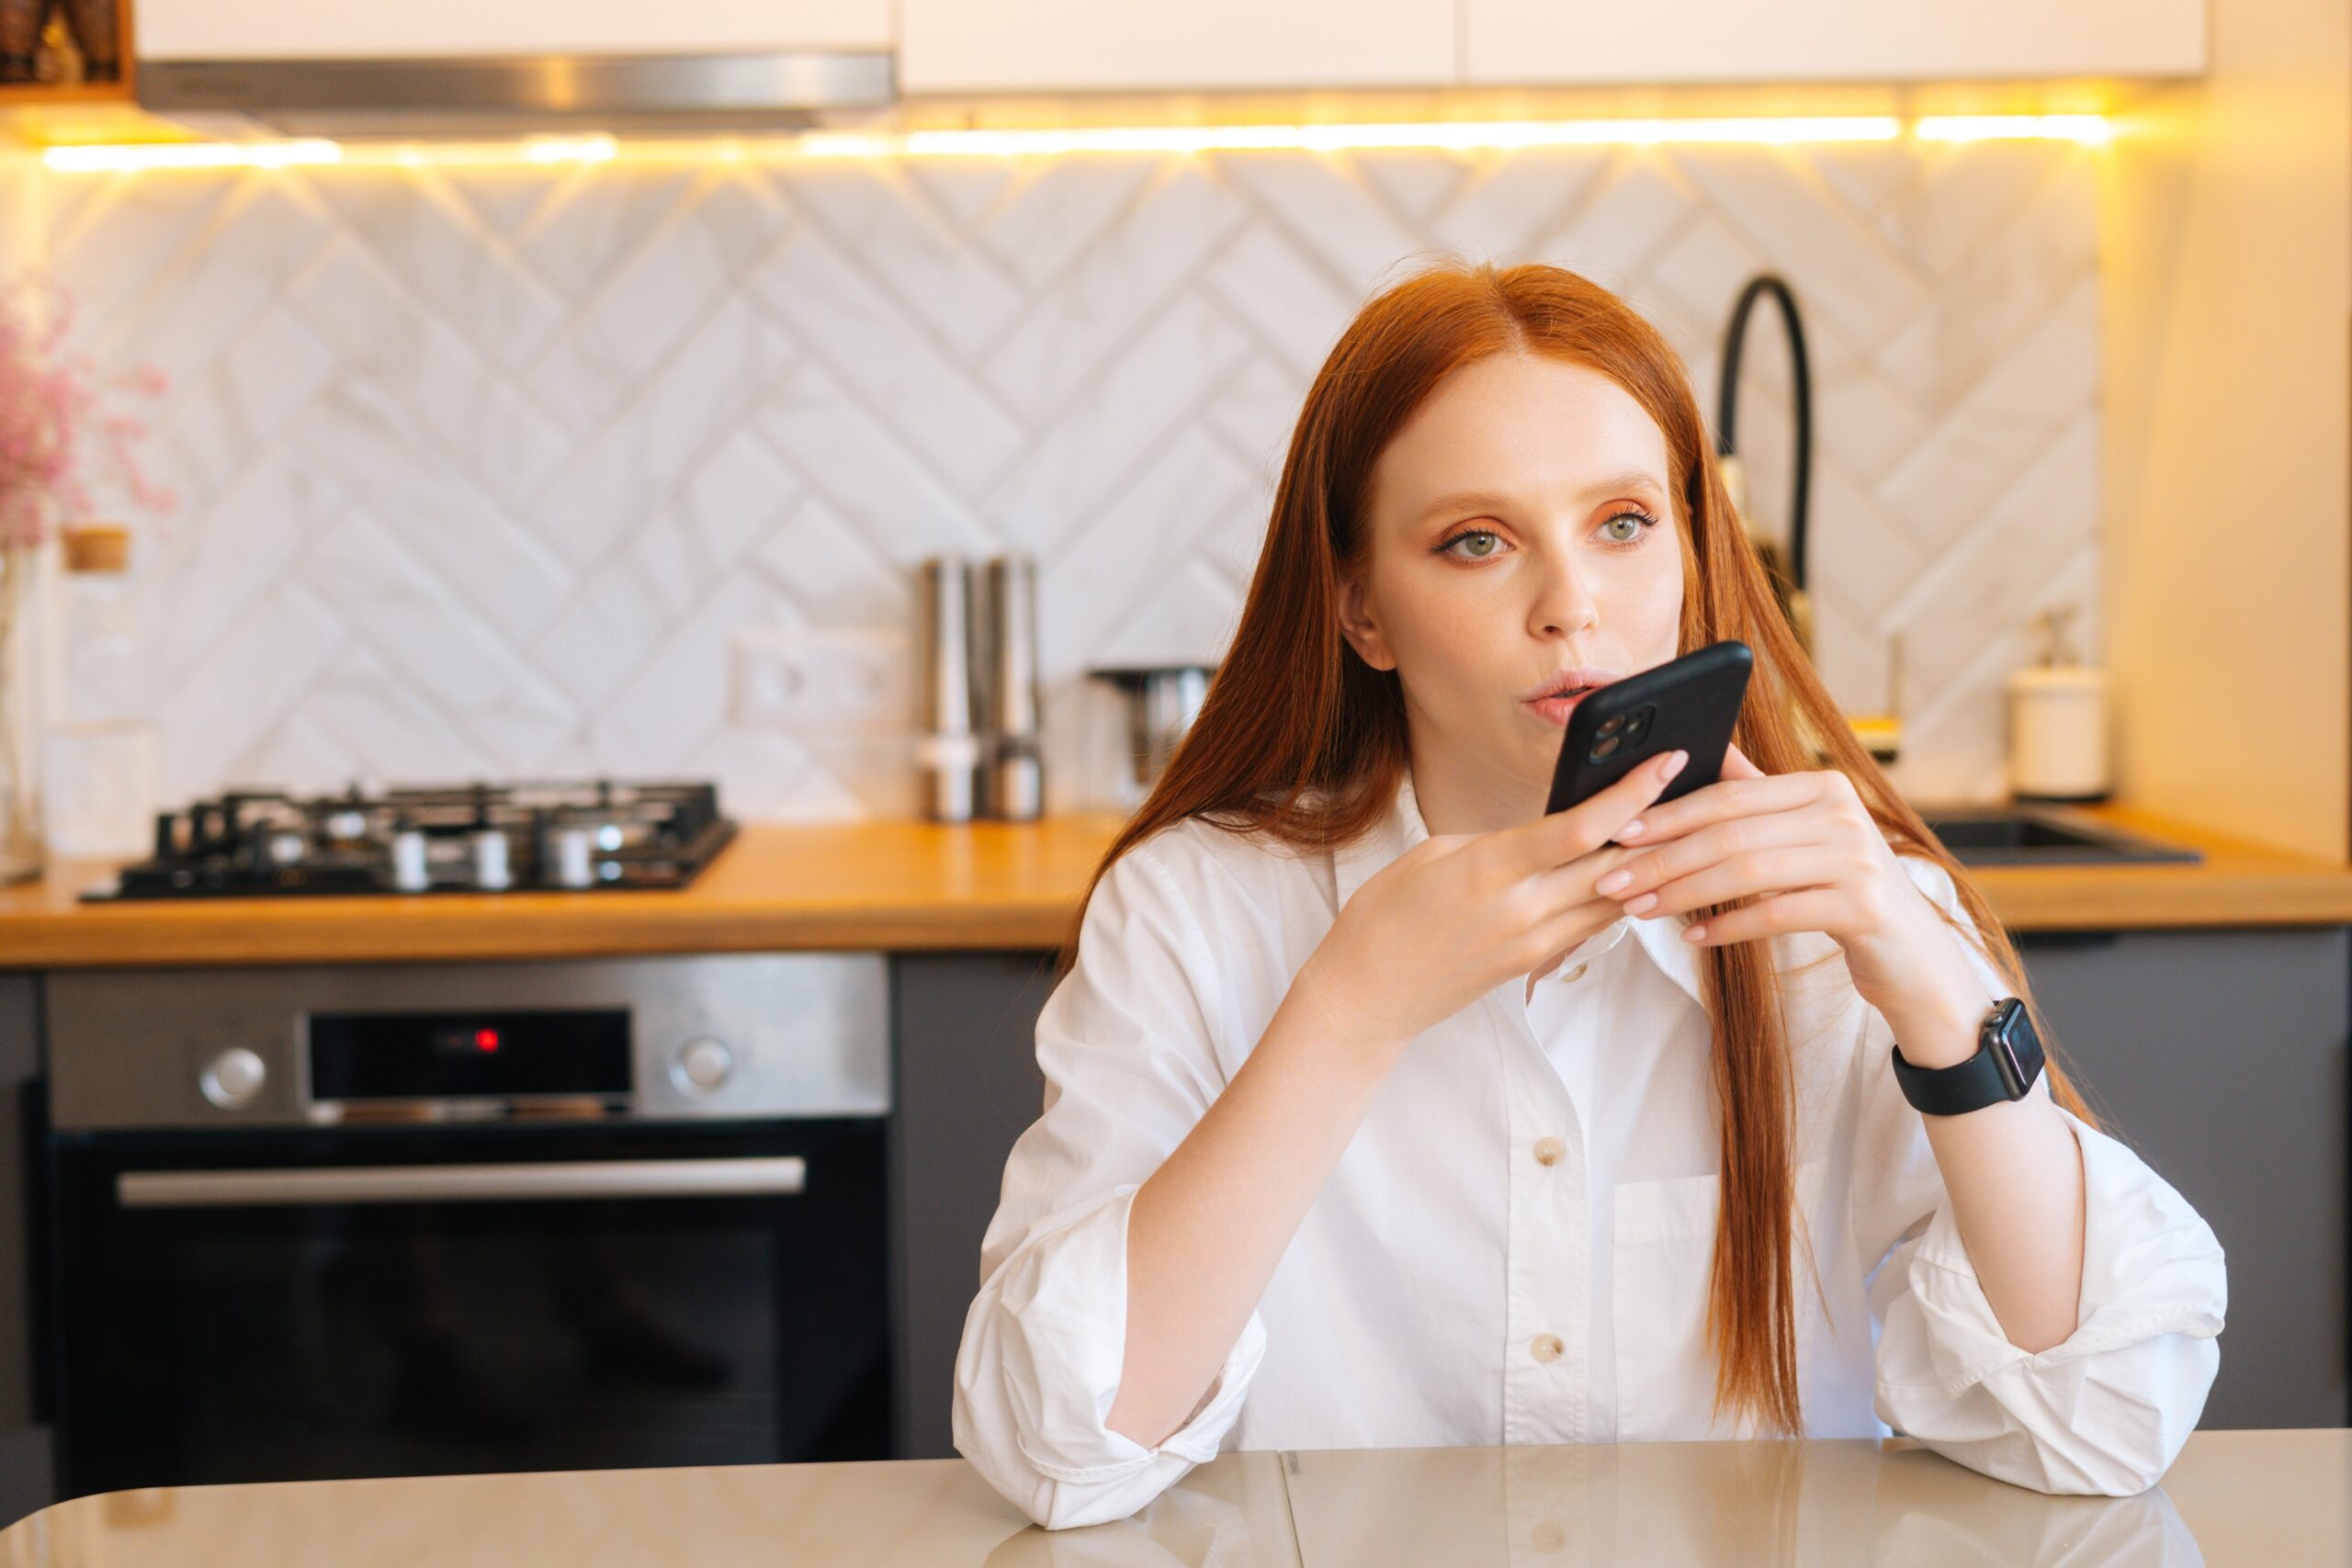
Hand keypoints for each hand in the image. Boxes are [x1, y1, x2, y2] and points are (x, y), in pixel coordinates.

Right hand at [1290, 747, 1692, 1058]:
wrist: (1365, 996)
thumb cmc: (1385, 917)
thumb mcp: (1434, 854)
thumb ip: (1499, 843)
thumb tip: (1548, 836)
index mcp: (1492, 870)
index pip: (1581, 829)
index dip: (1631, 793)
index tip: (1665, 761)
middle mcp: (1523, 910)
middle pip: (1616, 866)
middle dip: (1658, 827)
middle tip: (1689, 789)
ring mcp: (1533, 944)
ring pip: (1615, 900)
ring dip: (1644, 866)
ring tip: (1671, 828)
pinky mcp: (1533, 964)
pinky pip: (1591, 925)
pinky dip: (1614, 897)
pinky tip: (1627, 874)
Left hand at [1588, 743, 1992, 1057]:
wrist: (1915, 956)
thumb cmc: (1844, 892)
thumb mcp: (1806, 835)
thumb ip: (1758, 796)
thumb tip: (1702, 750)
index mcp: (1822, 786)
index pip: (1729, 796)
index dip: (1669, 815)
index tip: (1619, 835)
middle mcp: (1842, 813)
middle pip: (1731, 833)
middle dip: (1663, 858)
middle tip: (1613, 880)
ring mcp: (1856, 859)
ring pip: (1747, 872)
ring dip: (1683, 893)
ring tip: (1640, 909)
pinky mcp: (1864, 907)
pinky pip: (1777, 913)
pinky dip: (1728, 926)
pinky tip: (1693, 938)